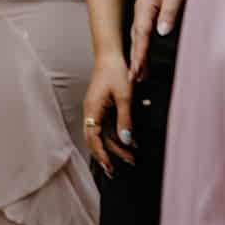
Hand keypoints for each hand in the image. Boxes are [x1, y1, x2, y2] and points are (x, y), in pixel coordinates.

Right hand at [81, 51, 135, 177]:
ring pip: (104, 133)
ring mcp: (97, 110)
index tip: (109, 167)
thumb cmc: (115, 72)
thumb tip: (126, 141)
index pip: (93, 138)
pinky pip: (109, 125)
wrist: (111, 56)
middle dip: (108, 155)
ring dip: (117, 146)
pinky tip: (132, 140)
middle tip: (121, 169)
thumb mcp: (124, 97)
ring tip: (132, 157)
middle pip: (97, 138)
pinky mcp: (103, 107)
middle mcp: (92, 111)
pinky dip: (119, 134)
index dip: (101, 154)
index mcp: (92, 109)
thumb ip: (125, 120)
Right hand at [128, 0, 195, 79]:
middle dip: (134, 58)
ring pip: (139, 34)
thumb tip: (161, 32)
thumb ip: (169, 12)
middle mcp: (143, 8)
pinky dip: (144, 43)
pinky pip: (146, 30)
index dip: (138, 54)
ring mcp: (148, 8)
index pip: (141, 34)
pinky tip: (145, 50)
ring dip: (138, 53)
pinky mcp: (155, 8)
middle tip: (132, 78)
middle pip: (136, 37)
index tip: (134, 71)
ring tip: (137, 71)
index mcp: (146, 4)